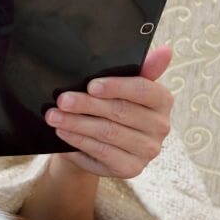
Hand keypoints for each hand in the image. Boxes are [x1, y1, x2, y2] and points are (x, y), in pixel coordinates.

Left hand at [44, 45, 174, 178]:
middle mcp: (161, 127)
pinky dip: (79, 141)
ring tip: (55, 116)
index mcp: (163, 100)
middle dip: (87, 105)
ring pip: (108, 133)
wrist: (100, 143)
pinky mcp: (132, 168)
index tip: (91, 85)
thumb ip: (142, 68)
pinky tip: (63, 133)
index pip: (143, 90)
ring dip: (77, 123)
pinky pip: (102, 152)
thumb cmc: (113, 107)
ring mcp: (148, 150)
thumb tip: (165, 50)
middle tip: (62, 100)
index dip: (117, 87)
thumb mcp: (123, 85)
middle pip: (121, 112)